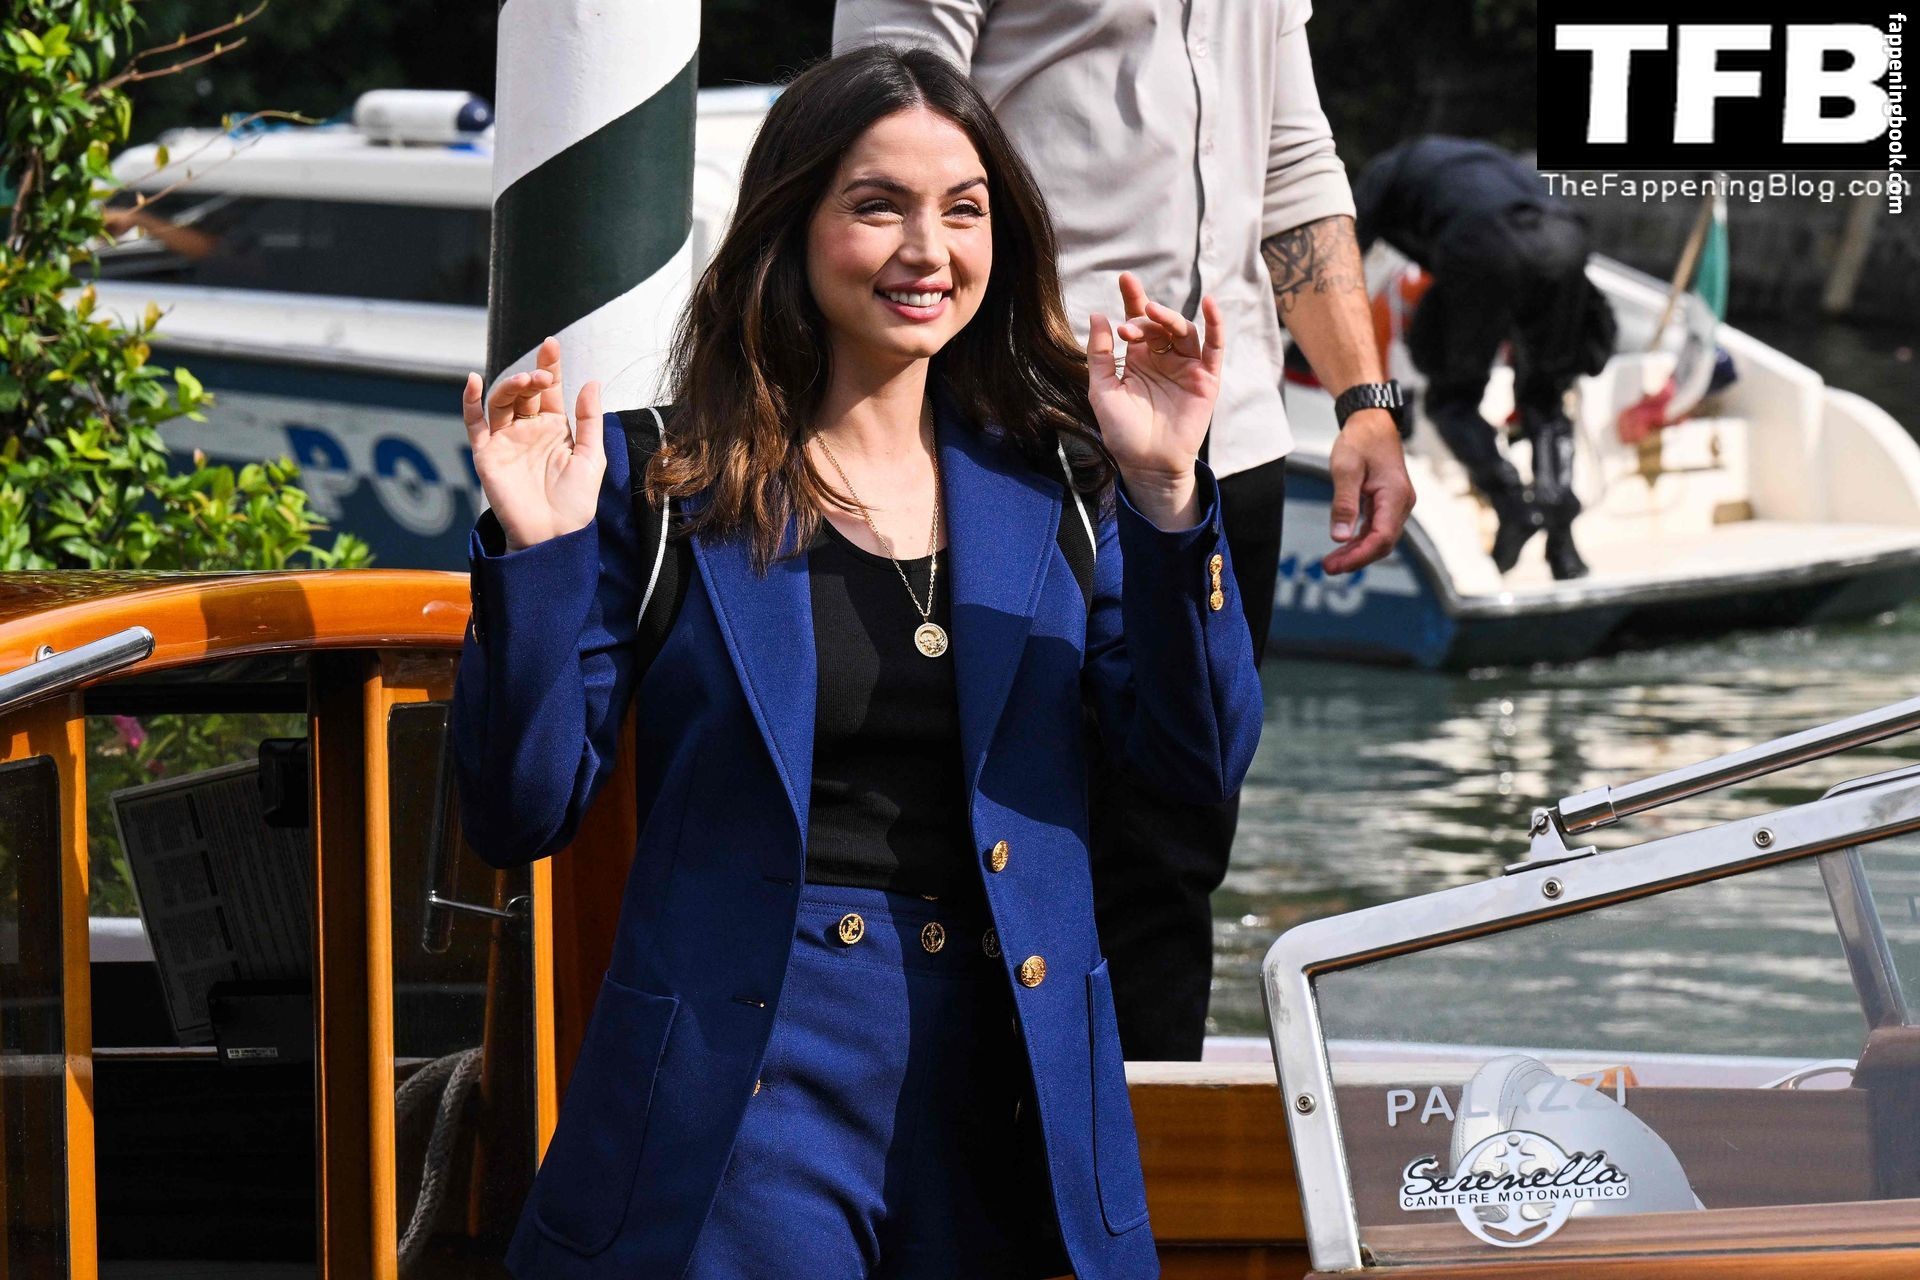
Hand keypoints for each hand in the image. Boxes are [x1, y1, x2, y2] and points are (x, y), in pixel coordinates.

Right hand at [462, 336, 604, 550]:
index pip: (550, 390)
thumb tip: (590, 381)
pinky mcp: (487, 454)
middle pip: (524, 392)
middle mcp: (529, 430)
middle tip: (544, 376)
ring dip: (509, 386)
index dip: (549, 366)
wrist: (553, 535)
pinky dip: (470, 402)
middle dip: (532, 378)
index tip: (550, 345)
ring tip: (525, 383)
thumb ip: (589, 419)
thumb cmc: (575, 502)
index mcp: (555, 428)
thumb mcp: (592, 457)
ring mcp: (506, 440)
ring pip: (501, 402)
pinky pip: (474, 424)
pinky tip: (474, 382)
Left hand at [1086, 272, 1224, 527]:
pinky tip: (1211, 305)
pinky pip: (1214, 348)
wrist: (1146, 463)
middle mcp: (1163, 358)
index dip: (1132, 299)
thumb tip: (1098, 315)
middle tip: (1130, 325)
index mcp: (1138, 358)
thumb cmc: (1122, 431)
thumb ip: (1100, 355)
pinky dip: (1215, 325)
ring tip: (1153, 314)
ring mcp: (1186, 367)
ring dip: (1169, 318)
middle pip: (1159, 324)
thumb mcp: (1102, 390)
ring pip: (1183, 331)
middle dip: (1144, 318)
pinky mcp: (1206, 379)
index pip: (1137, 321)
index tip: (1124, 278)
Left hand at [1321, 409, 1414, 574]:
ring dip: (1357, 551)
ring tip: (1331, 562)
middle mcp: (1402, 503)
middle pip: (1382, 542)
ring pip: (1380, 537)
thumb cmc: (1361, 440)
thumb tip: (1339, 537)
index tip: (1337, 565)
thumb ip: (1344, 504)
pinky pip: (1377, 527)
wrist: (1372, 421)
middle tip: (1328, 568)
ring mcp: (1397, 503)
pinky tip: (1343, 546)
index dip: (1360, 556)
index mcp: (1395, 495)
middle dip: (1356, 558)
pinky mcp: (1389, 502)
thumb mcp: (1346, 469)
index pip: (1382, 537)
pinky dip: (1360, 539)